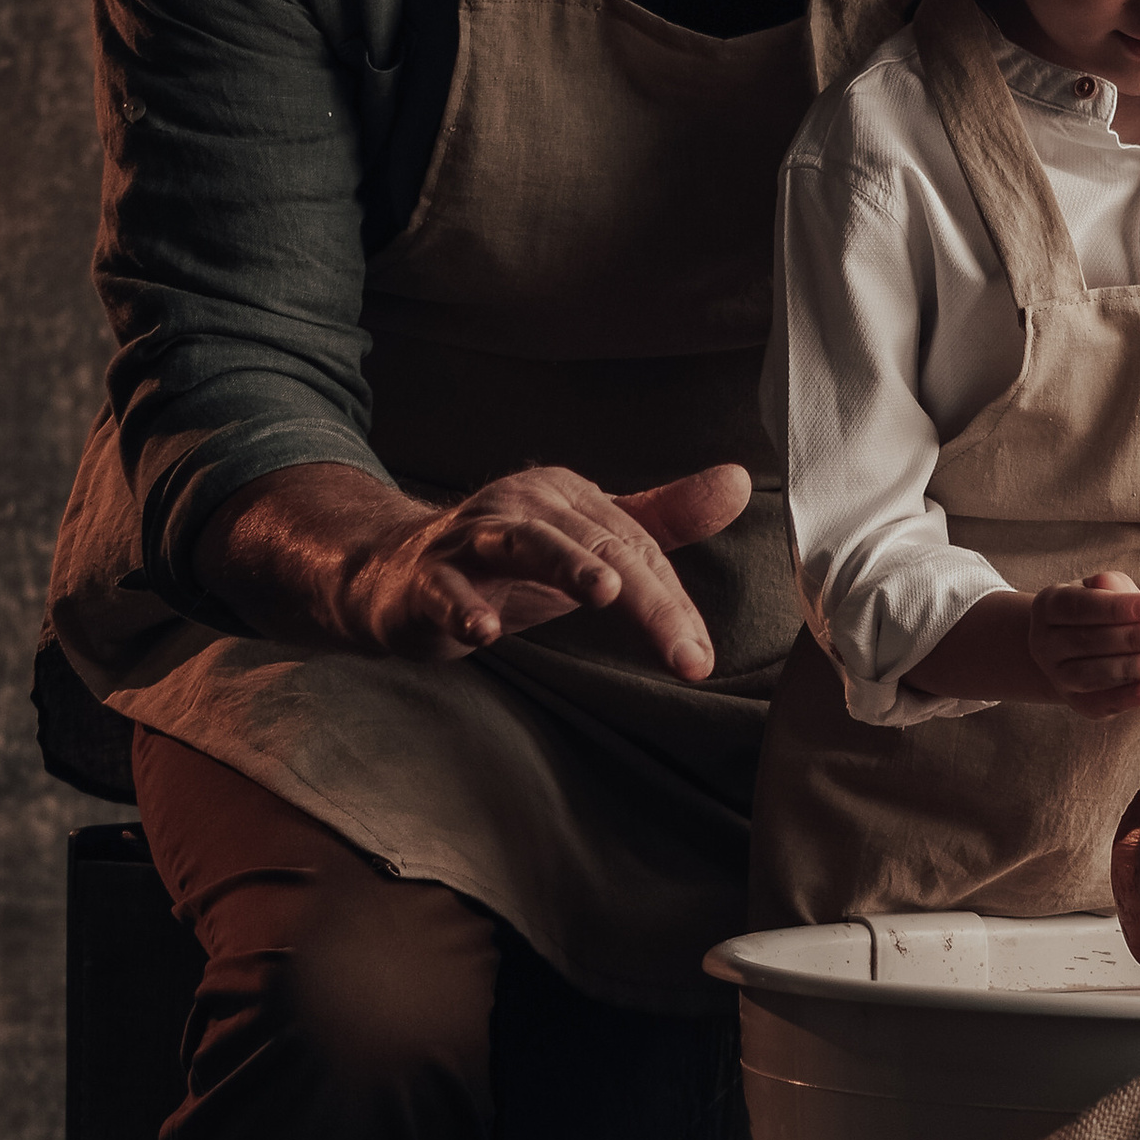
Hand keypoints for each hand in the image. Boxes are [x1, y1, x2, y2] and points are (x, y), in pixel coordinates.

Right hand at [386, 462, 753, 677]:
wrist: (400, 575)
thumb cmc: (508, 564)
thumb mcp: (588, 544)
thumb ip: (662, 520)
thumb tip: (739, 482)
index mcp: (568, 498)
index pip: (638, 551)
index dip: (672, 606)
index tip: (699, 657)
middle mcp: (524, 506)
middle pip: (599, 549)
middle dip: (648, 602)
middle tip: (686, 653)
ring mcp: (472, 537)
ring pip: (526, 544)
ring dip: (565, 564)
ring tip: (605, 591)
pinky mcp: (429, 575)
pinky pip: (448, 588)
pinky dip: (465, 606)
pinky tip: (485, 630)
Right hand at [1029, 569, 1139, 718]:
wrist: (1085, 650)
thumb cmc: (1103, 612)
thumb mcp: (1106, 590)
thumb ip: (1111, 586)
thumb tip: (1107, 583)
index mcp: (1049, 606)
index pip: (1079, 606)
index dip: (1115, 607)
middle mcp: (1044, 643)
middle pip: (1087, 641)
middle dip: (1133, 638)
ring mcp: (1057, 677)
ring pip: (1091, 675)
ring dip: (1132, 668)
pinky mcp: (1077, 703)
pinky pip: (1099, 704)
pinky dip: (1126, 698)